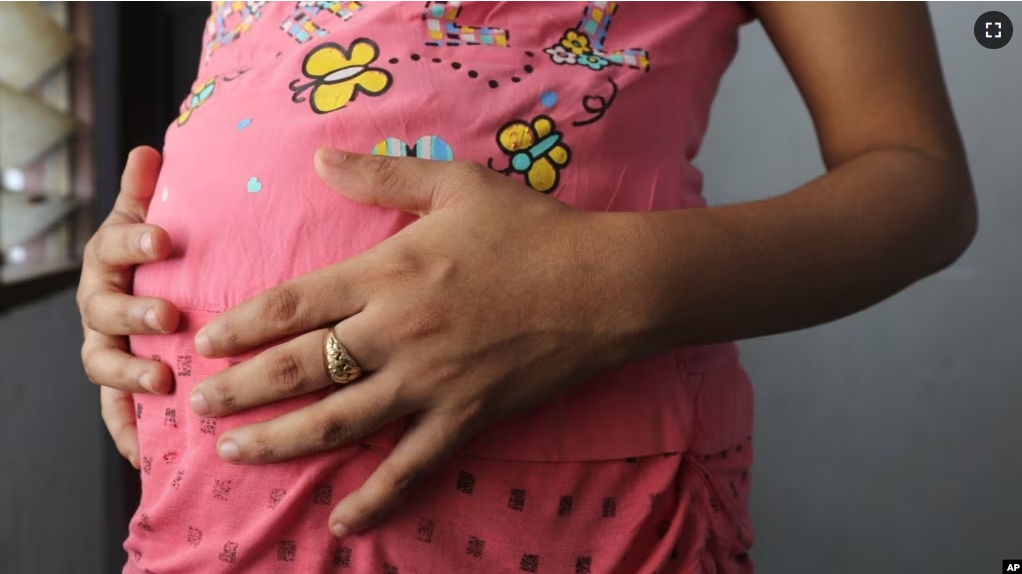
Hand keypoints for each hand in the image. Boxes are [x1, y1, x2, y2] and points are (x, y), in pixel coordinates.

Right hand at [78, 147, 181, 467]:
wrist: (149, 294)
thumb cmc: (159, 256)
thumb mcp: (152, 219)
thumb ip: (147, 194)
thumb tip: (148, 150)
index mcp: (110, 260)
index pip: (114, 246)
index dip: (134, 241)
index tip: (163, 238)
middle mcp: (100, 305)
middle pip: (105, 310)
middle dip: (134, 312)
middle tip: (168, 315)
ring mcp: (107, 347)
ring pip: (104, 363)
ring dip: (129, 373)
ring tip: (162, 382)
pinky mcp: (118, 387)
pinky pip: (115, 413)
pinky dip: (127, 433)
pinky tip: (146, 453)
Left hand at [189, 149, 634, 536]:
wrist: (604, 284)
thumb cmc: (531, 230)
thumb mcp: (455, 185)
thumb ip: (381, 174)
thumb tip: (318, 156)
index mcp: (387, 272)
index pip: (293, 304)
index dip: (241, 325)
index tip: (206, 340)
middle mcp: (396, 332)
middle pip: (299, 367)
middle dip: (239, 388)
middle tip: (197, 403)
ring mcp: (429, 381)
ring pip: (337, 420)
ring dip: (280, 439)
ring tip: (235, 451)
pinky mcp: (465, 416)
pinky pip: (410, 465)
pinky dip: (375, 497)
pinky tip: (341, 520)